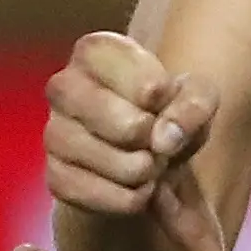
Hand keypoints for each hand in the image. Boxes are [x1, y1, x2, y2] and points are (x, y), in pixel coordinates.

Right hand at [43, 32, 216, 215]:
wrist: (145, 153)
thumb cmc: (167, 111)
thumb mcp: (196, 97)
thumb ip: (194, 104)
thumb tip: (163, 139)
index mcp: (96, 51)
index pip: (145, 83)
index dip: (163, 100)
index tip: (163, 99)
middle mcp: (64, 86)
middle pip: (121, 123)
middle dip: (151, 139)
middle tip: (158, 139)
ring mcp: (54, 132)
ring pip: (107, 161)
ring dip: (141, 171)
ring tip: (150, 164)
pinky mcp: (55, 175)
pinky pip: (93, 195)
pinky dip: (125, 199)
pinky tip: (136, 188)